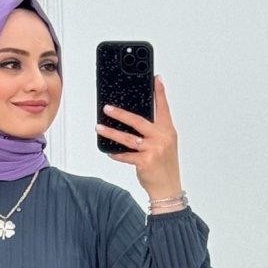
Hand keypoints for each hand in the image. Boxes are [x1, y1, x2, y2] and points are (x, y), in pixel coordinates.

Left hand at [96, 75, 181, 199]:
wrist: (168, 187)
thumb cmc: (165, 166)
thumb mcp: (166, 144)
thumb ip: (155, 131)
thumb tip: (136, 122)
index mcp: (168, 131)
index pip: (163, 108)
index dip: (160, 93)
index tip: (155, 79)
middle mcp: (161, 138)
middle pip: (138, 121)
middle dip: (121, 114)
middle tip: (107, 108)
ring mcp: (153, 150)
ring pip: (128, 138)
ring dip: (111, 132)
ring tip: (99, 127)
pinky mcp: (145, 162)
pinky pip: (126, 155)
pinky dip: (116, 153)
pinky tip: (109, 151)